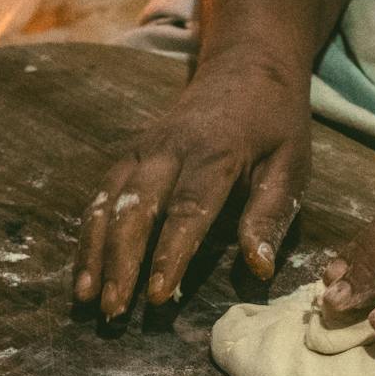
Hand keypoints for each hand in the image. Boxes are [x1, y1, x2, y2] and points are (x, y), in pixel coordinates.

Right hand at [74, 51, 311, 317]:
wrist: (246, 66)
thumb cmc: (275, 124)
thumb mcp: (291, 164)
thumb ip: (271, 215)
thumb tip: (258, 269)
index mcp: (215, 154)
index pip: (187, 210)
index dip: (169, 255)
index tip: (157, 296)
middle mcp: (169, 150)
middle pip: (135, 210)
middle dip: (120, 262)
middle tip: (113, 310)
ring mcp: (143, 150)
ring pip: (108, 203)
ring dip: (94, 252)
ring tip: (86, 298)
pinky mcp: (129, 155)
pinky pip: (102, 196)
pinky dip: (88, 234)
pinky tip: (83, 272)